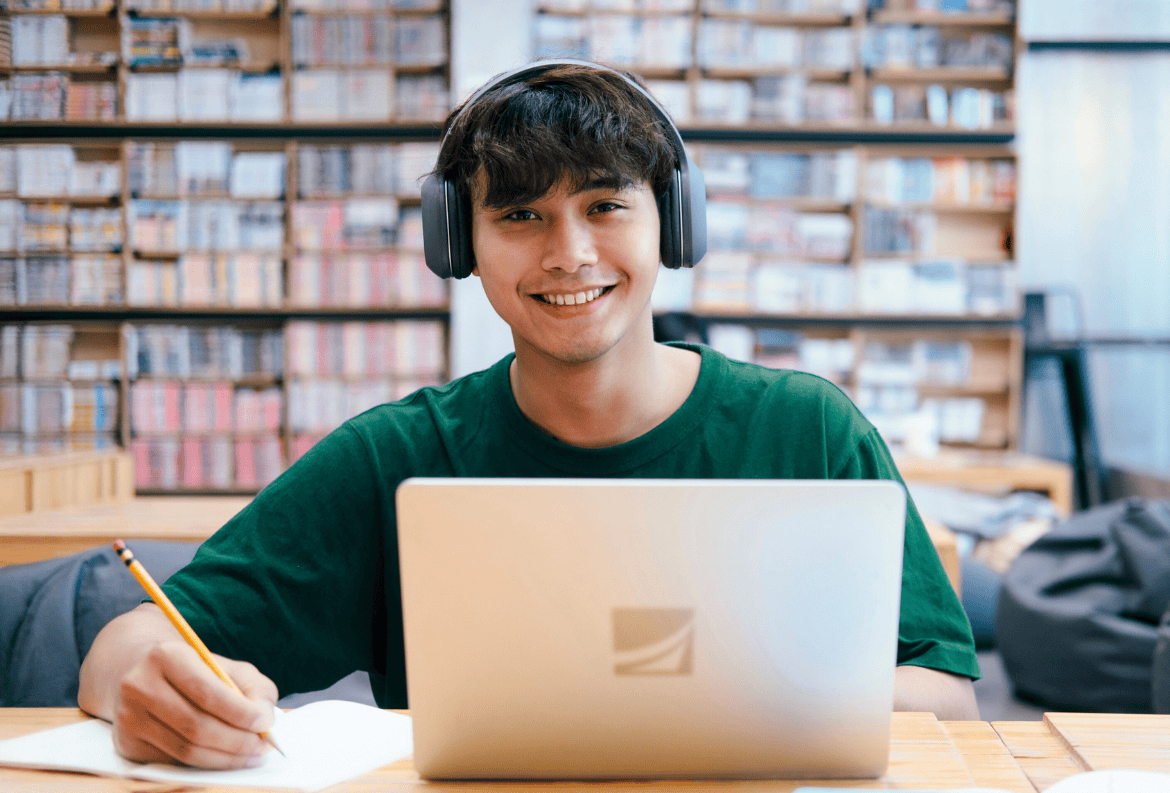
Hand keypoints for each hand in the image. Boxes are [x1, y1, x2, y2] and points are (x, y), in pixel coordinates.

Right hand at [110, 640, 278, 768]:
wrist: (143, 675)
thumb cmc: (196, 672)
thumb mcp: (227, 667)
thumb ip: (254, 688)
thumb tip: (266, 718)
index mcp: (166, 655)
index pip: (207, 692)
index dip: (240, 712)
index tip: (265, 723)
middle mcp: (139, 684)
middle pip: (196, 726)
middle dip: (237, 741)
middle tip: (262, 746)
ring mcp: (128, 716)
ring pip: (185, 750)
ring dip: (225, 758)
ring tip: (250, 755)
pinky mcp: (126, 742)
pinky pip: (173, 761)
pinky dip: (204, 764)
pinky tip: (223, 757)